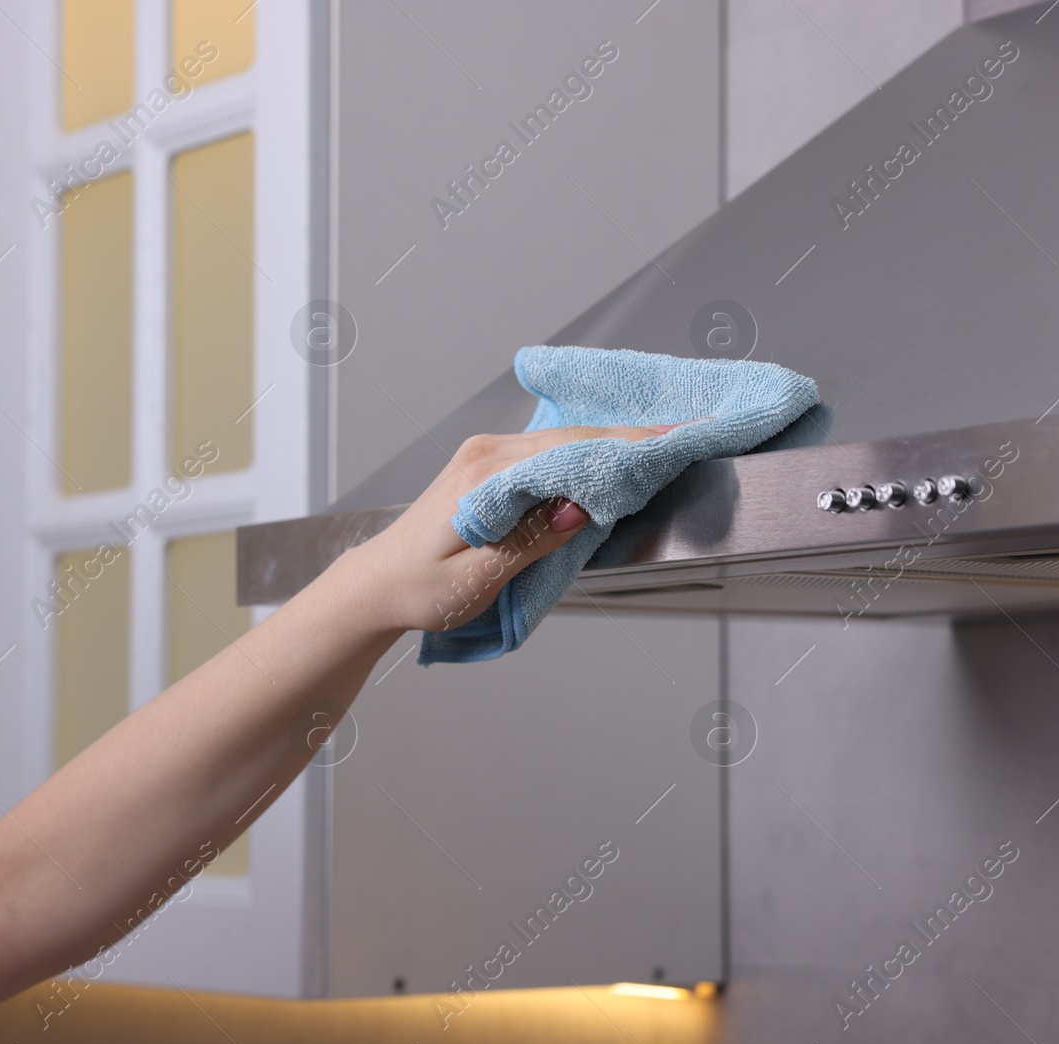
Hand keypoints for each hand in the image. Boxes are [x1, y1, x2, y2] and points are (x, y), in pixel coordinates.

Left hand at [331, 425, 671, 634]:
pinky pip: (549, 451)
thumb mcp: (476, 580)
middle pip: (572, 439)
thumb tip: (576, 509)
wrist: (377, 583)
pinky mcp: (490, 464)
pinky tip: (612, 456)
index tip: (668, 446)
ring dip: (610, 444)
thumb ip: (529, 541)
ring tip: (660, 446)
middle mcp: (486, 454)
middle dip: (628, 440)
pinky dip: (585, 452)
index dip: (623, 449)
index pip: (568, 454)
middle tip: (681, 439)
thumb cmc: (418, 589)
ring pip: (563, 441)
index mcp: (484, 479)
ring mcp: (487, 454)